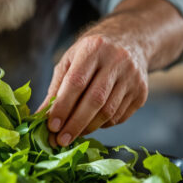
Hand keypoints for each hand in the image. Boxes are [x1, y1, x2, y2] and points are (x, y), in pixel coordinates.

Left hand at [39, 0, 182, 146]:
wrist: (130, 41)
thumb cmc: (92, 54)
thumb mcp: (70, 61)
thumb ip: (56, 88)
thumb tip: (41, 117)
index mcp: (94, 48)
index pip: (76, 82)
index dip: (63, 106)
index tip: (51, 126)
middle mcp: (116, 60)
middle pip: (95, 99)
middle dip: (75, 123)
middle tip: (61, 141)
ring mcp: (132, 77)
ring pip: (109, 111)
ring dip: (88, 127)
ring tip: (73, 135)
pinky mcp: (141, 92)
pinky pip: (119, 116)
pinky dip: (102, 124)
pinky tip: (92, 123)